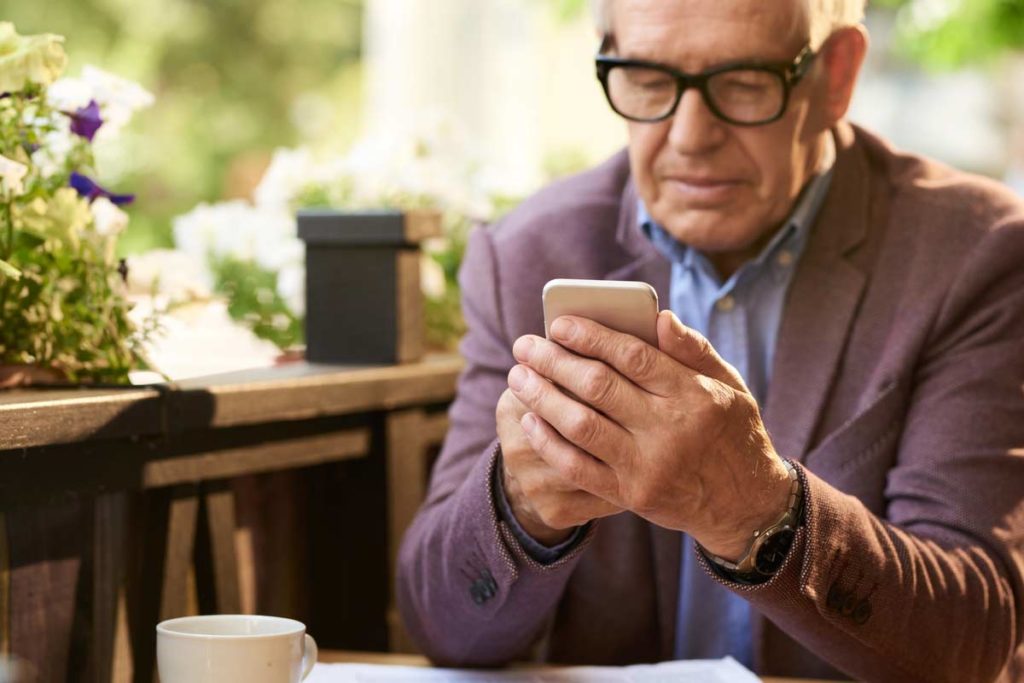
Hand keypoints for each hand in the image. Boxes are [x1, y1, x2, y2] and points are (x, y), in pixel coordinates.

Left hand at [507, 311, 790, 559]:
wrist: (745, 505)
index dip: (590, 336)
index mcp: (694, 394)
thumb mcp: (730, 385)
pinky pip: (578, 467)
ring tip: (518, 377)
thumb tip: (658, 317)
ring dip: (542, 398)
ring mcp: (648, 466)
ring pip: (581, 425)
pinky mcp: (631, 495)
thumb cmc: (732, 432)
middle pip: (598, 387)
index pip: (633, 356)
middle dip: (553, 362)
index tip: (558, 324)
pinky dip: (549, 442)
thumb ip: (694, 350)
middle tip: (525, 346)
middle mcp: (669, 429)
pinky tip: (530, 420)